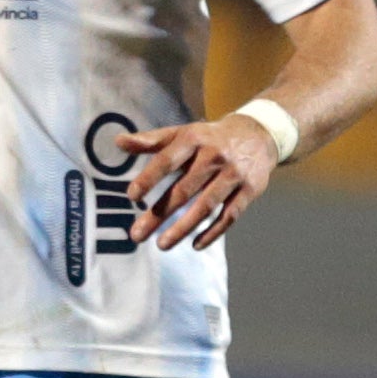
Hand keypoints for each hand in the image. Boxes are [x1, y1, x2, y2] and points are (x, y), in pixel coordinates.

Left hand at [123, 113, 280, 249]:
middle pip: (183, 190)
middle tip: (137, 235)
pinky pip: (230, 215)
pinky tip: (195, 245)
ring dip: (183, 228)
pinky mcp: (249, 190)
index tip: (132, 196)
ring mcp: (233, 174)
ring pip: (206, 206)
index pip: (167, 160)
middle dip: (158, 214)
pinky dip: (213, 232)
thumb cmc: (209, 138)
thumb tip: (118, 141)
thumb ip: (151, 140)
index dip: (149, 178)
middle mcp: (214, 156)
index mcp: (193, 139)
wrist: (258, 134)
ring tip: (161, 245)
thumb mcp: (182, 133)